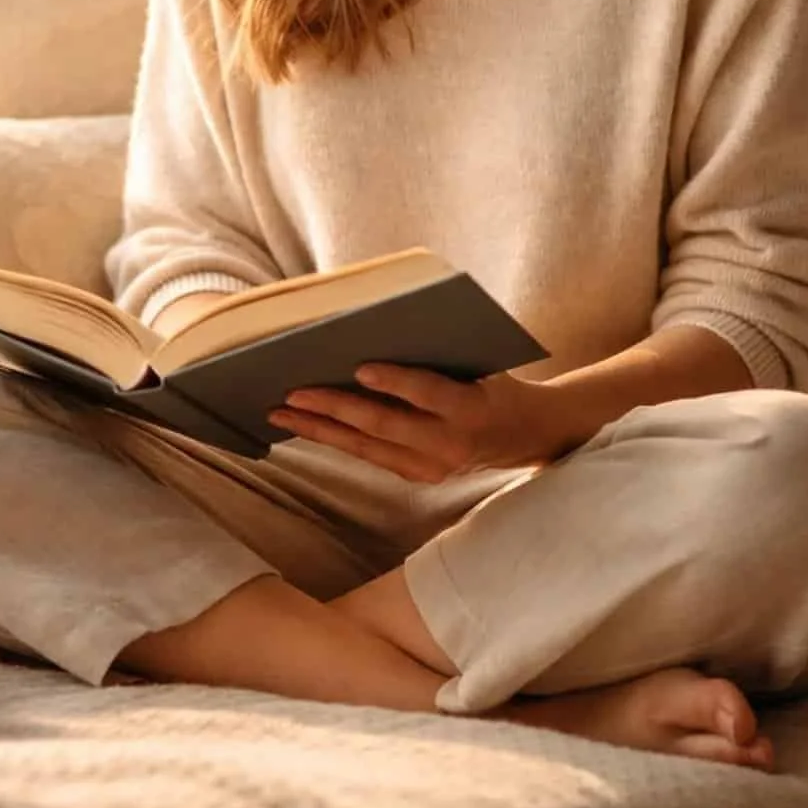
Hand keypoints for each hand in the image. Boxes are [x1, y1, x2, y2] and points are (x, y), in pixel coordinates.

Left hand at [267, 363, 575, 483]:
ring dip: (320, 430)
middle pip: (385, 426)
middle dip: (335, 409)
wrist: (527, 433)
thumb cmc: (494, 381)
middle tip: (294, 394)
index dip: (396, 382)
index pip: (429, 394)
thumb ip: (437, 355)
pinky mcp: (418, 477)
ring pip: (367, 448)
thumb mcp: (480, 363)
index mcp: (471, 409)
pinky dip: (335, 439)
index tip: (360, 367)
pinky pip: (369, 456)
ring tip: (280, 413)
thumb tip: (375, 330)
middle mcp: (450, 445)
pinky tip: (305, 425)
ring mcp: (432, 468)